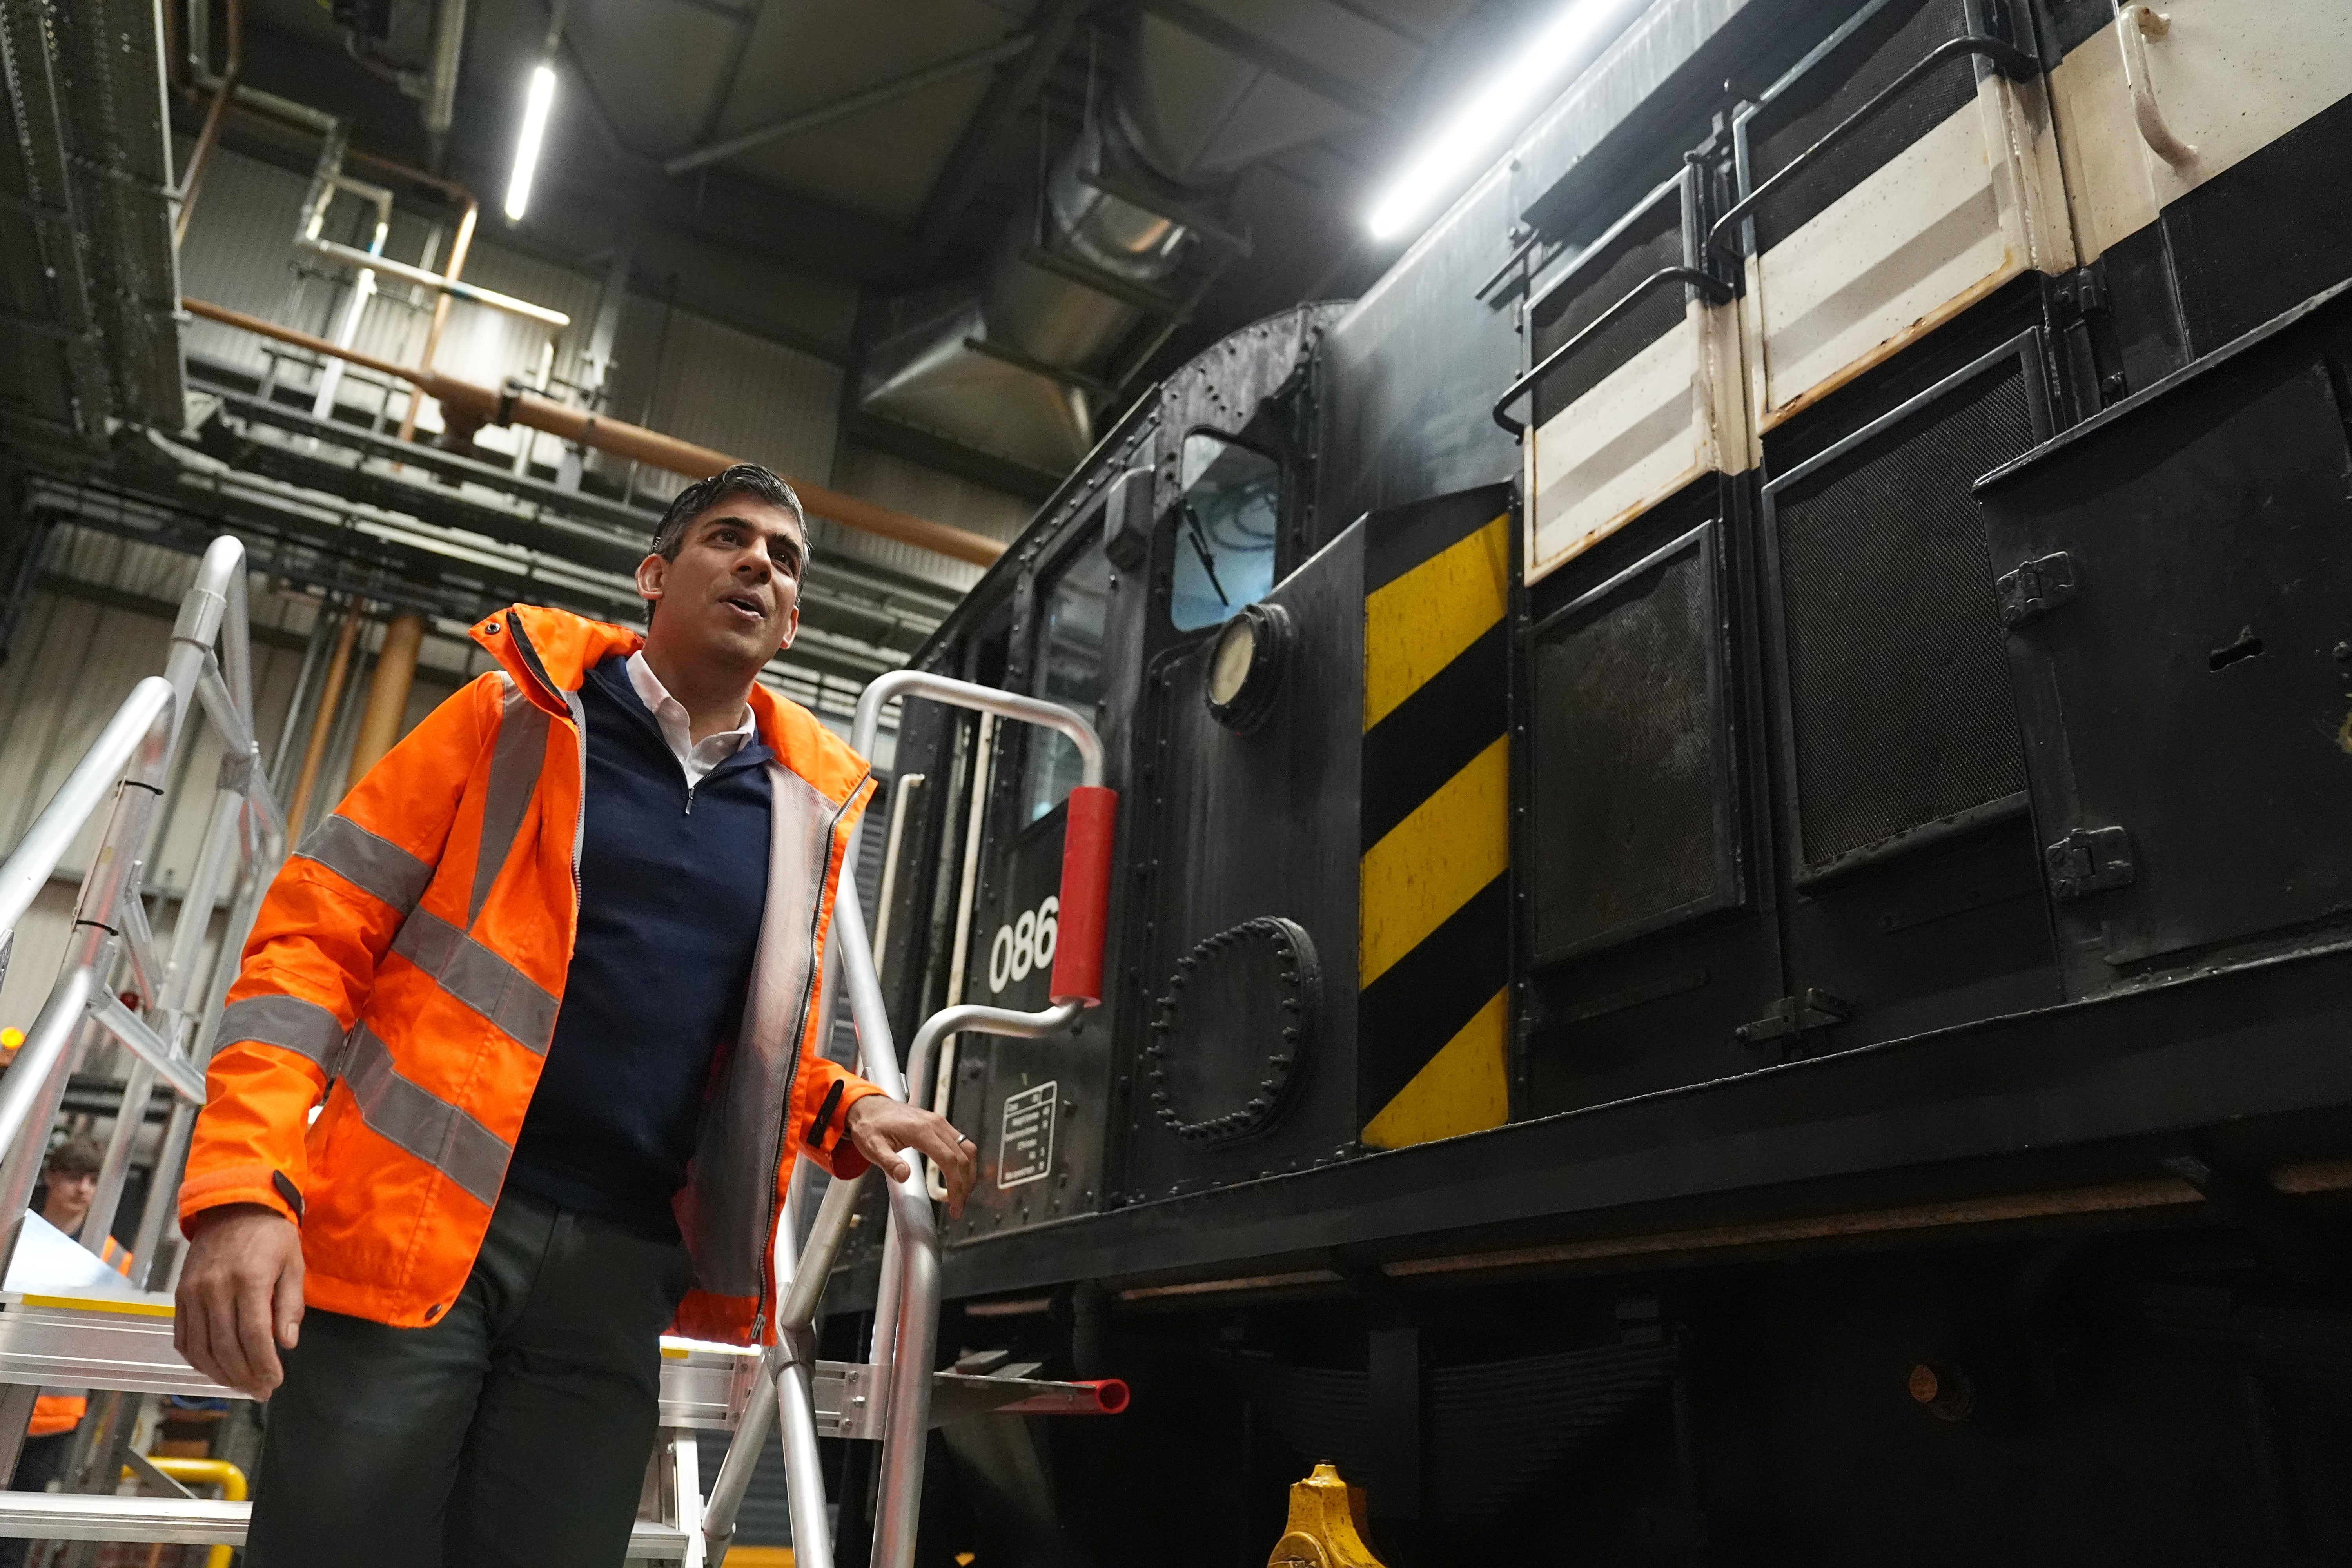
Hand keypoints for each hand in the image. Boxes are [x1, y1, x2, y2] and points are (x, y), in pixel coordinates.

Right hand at [175, 1203, 303, 1398]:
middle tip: (261, 1390)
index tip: (274, 1382)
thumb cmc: (270, 1235)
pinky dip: (197, 1359)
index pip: (254, 1335)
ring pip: (202, 1348)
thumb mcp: (293, 1264)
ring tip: (241, 1385)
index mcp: (248, 1279)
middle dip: (245, 1376)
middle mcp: (215, 1288)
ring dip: (221, 1374)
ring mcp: (193, 1293)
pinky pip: (183, 1337)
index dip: (263, 1364)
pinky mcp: (180, 1296)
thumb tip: (286, 1343)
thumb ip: (290, 1305)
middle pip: (226, 1347)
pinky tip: (215, 1369)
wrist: (233, 1207)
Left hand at [844, 1095, 977, 1217]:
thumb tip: (904, 1175)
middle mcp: (935, 1124)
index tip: (953, 1205)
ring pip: (968, 1149)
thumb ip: (889, 1162)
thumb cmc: (871, 1126)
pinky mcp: (940, 1125)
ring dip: (968, 1173)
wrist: (869, 1107)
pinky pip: (962, 1143)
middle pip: (963, 1157)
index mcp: (921, 1130)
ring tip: (962, 1194)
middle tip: (958, 1207)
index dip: (955, 1185)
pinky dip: (964, 1162)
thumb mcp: (872, 1147)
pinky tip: (958, 1176)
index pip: (949, 1160)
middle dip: (964, 1185)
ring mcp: (940, 1123)